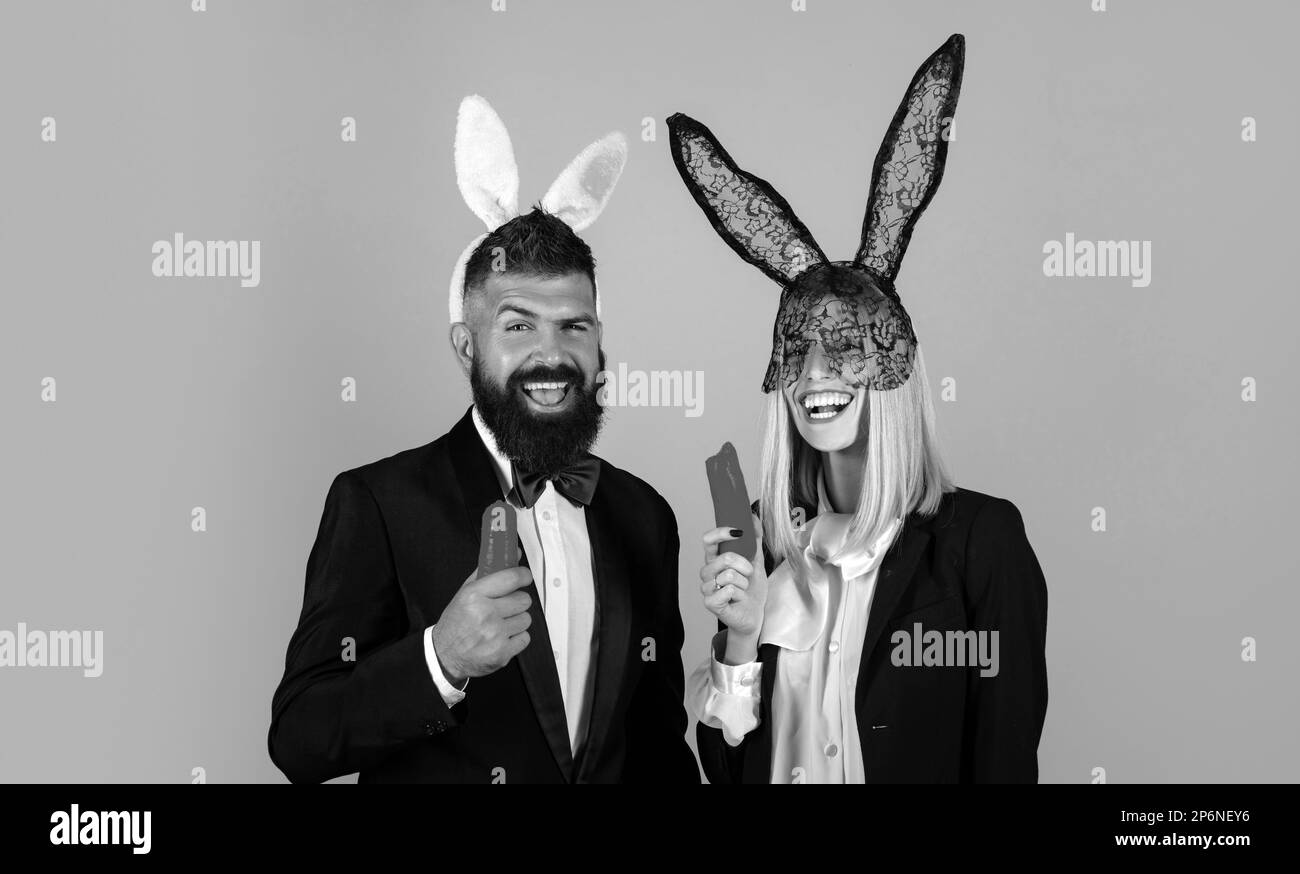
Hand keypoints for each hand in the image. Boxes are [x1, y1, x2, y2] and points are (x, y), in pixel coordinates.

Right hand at [430, 566, 533, 684]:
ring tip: (501, 623)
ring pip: (526, 619)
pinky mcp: (502, 653)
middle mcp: (485, 614)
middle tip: (506, 605)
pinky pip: (525, 638)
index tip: (524, 577)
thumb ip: (489, 570)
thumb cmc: (456, 621)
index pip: (512, 578)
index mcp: (474, 596)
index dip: (523, 575)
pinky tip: (502, 637)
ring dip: (517, 620)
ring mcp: (494, 635)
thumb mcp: (465, 592)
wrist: (445, 654)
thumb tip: (513, 553)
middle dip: (517, 601)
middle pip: (523, 599)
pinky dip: (516, 638)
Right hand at [699, 514, 766, 663]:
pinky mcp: (710, 603)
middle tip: (748, 574)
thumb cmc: (752, 590)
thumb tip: (753, 517)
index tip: (738, 532)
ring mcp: (707, 587)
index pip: (708, 540)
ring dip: (744, 583)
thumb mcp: (756, 561)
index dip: (721, 533)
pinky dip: (739, 595)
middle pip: (724, 557)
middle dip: (744, 565)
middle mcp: (708, 572)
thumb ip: (754, 540)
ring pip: (728, 575)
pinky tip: (737, 600)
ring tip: (743, 590)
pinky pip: (727, 591)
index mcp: (715, 559)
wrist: (754, 615)